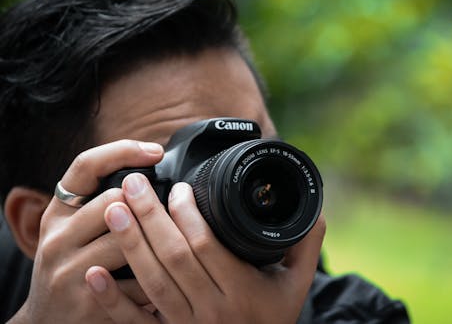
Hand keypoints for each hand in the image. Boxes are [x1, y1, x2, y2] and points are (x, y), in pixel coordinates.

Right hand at [10, 140, 163, 322]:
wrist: (45, 322)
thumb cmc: (70, 266)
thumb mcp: (72, 230)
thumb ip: (98, 203)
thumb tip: (150, 170)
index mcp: (57, 213)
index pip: (85, 167)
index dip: (122, 151)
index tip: (156, 151)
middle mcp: (57, 238)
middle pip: (114, 201)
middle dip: (146, 204)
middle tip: (170, 210)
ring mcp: (69, 271)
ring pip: (128, 241)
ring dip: (158, 241)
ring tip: (176, 241)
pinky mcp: (87, 301)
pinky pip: (138, 281)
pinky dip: (159, 277)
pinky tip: (171, 276)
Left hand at [86, 177, 325, 323]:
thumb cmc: (275, 318)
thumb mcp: (297, 285)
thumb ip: (304, 247)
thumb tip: (316, 212)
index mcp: (242, 291)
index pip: (206, 245)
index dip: (187, 213)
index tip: (176, 187)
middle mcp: (212, 309)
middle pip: (173, 257)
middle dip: (150, 216)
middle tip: (133, 183)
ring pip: (151, 282)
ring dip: (130, 244)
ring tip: (114, 209)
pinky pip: (135, 322)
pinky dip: (112, 299)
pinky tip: (93, 274)